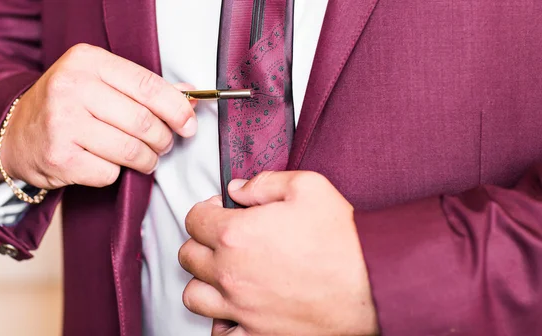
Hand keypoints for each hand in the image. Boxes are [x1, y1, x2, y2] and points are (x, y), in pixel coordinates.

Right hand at [0, 43, 196, 188]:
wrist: (15, 133)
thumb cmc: (67, 106)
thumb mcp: (100, 83)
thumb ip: (144, 88)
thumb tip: (191, 95)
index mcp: (87, 61)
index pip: (148, 86)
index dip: (177, 109)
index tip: (189, 124)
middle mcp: (72, 88)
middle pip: (144, 121)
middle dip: (163, 139)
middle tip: (164, 144)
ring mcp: (63, 124)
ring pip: (131, 150)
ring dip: (147, 160)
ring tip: (145, 158)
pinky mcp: (59, 158)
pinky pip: (110, 173)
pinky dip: (117, 173)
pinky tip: (107, 164)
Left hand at [179, 171, 378, 335]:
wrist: (372, 286)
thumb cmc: (344, 241)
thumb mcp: (308, 188)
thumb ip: (265, 183)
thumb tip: (238, 189)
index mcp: (236, 234)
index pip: (194, 219)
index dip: (205, 211)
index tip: (219, 212)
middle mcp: (231, 273)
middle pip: (189, 256)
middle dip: (202, 242)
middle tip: (223, 239)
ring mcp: (241, 309)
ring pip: (194, 295)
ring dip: (205, 281)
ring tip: (225, 274)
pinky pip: (219, 334)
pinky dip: (221, 322)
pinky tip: (235, 310)